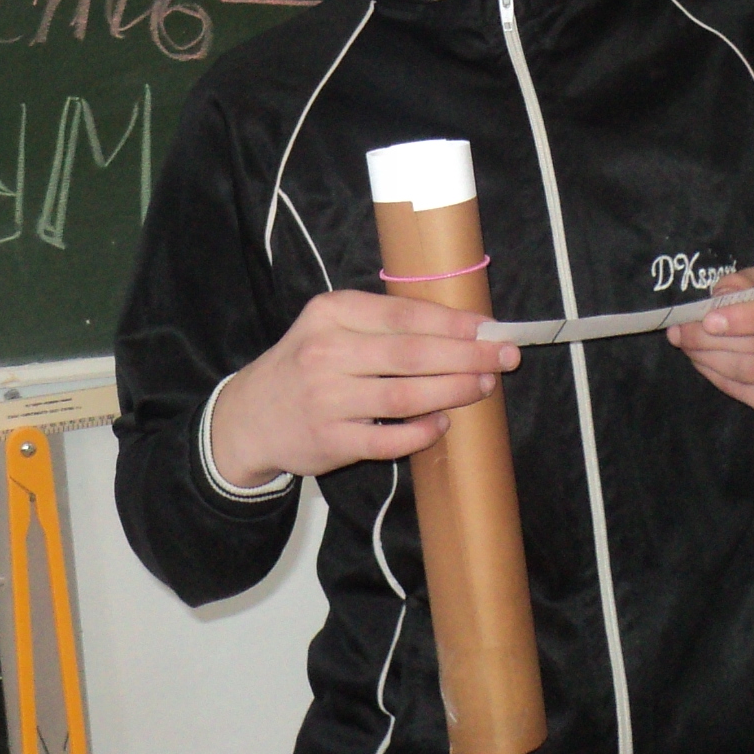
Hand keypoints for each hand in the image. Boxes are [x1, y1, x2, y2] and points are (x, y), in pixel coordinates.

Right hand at [208, 289, 519, 487]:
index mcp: (329, 313)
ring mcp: (326, 398)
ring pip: (404, 395)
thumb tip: (458, 328)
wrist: (250, 418)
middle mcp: (325, 351)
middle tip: (503, 357)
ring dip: (452, 391)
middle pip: (410, 353)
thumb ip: (380, 325)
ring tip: (484, 387)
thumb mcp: (328, 327)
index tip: (490, 328)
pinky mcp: (330, 439)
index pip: (402, 314)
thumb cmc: (305, 365)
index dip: (452, 322)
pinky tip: (442, 423)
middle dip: (466, 355)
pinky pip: (387, 438)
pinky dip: (420, 431)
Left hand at [667, 266, 753, 429]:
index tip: (709, 320)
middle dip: (711, 338)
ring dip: (709, 359)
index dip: (749, 315)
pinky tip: (707, 364)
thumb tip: (718, 296)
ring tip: (688, 345)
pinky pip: (749, 395)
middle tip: (681, 332)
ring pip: (753, 372)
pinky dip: (719, 379)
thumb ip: (746, 283)